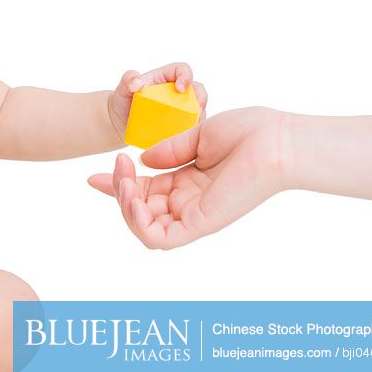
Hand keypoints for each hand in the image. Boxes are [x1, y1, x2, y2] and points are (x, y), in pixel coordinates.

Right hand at [86, 107, 289, 248]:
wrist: (277, 140)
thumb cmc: (250, 132)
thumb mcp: (199, 136)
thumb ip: (169, 150)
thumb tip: (141, 161)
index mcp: (191, 183)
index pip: (146, 192)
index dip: (118, 185)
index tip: (94, 176)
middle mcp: (191, 203)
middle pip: (140, 210)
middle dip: (118, 191)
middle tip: (116, 165)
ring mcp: (196, 215)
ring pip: (145, 228)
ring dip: (124, 206)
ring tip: (124, 180)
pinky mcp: (201, 224)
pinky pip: (159, 238)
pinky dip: (138, 221)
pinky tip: (133, 195)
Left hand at [107, 62, 207, 136]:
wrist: (121, 121)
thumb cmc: (124, 101)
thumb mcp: (123, 89)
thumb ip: (127, 80)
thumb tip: (135, 81)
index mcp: (167, 77)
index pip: (183, 70)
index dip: (186, 76)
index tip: (180, 89)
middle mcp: (178, 92)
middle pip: (198, 90)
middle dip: (200, 99)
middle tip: (195, 110)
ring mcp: (182, 108)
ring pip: (198, 110)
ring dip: (198, 118)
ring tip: (189, 128)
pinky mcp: (182, 124)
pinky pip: (192, 127)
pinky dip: (192, 133)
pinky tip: (185, 141)